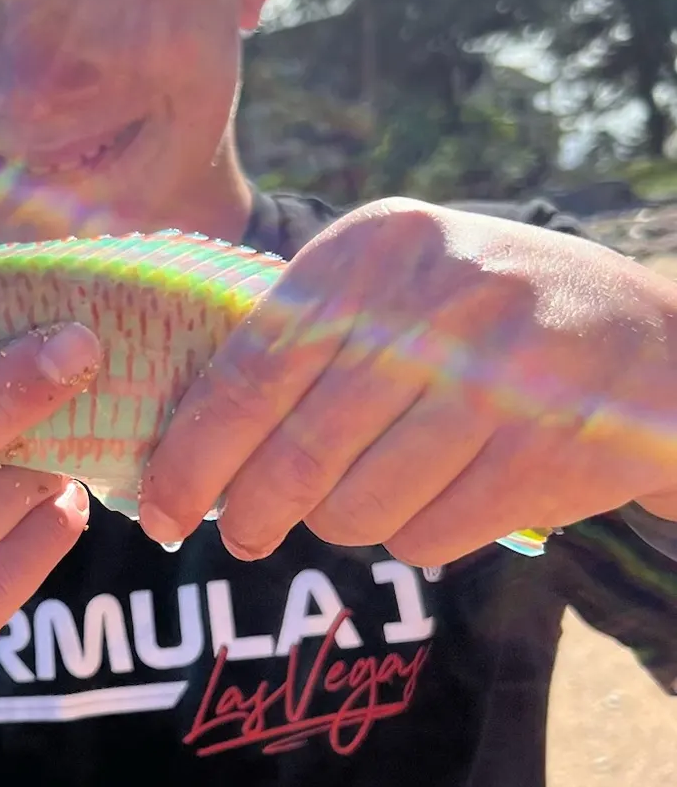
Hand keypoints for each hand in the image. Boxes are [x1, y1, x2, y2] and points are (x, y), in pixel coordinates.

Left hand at [138, 198, 676, 567]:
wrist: (652, 343)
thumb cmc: (478, 318)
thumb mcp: (392, 284)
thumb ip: (298, 338)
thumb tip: (186, 447)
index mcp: (374, 248)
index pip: (249, 372)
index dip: (191, 456)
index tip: (159, 510)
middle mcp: (436, 299)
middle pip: (297, 455)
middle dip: (251, 514)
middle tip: (241, 536)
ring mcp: (502, 375)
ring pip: (359, 508)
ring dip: (343, 524)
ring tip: (362, 498)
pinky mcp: (552, 449)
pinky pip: (428, 537)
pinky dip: (413, 538)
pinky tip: (437, 500)